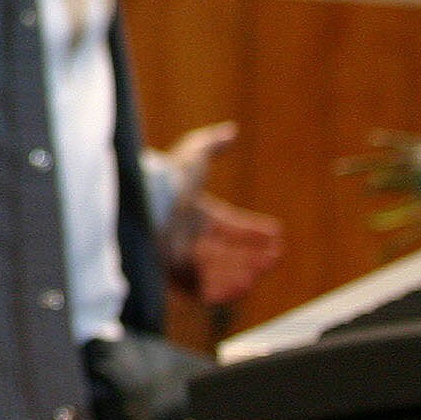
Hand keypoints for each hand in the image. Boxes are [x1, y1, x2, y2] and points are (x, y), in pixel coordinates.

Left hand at [161, 122, 285, 305]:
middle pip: (226, 251)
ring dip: (243, 272)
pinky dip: (223, 290)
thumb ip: (212, 143)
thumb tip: (232, 130)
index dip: (251, 230)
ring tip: (263, 270)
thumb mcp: (194, 155)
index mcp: (193, 212)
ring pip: (217, 270)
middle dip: (253, 254)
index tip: (275, 232)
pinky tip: (244, 284)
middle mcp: (186, 235)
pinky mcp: (170, 273)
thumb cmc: (168, 180)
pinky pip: (200, 289)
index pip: (227, 225)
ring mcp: (179, 255)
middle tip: (276, 256)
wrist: (144, 206)